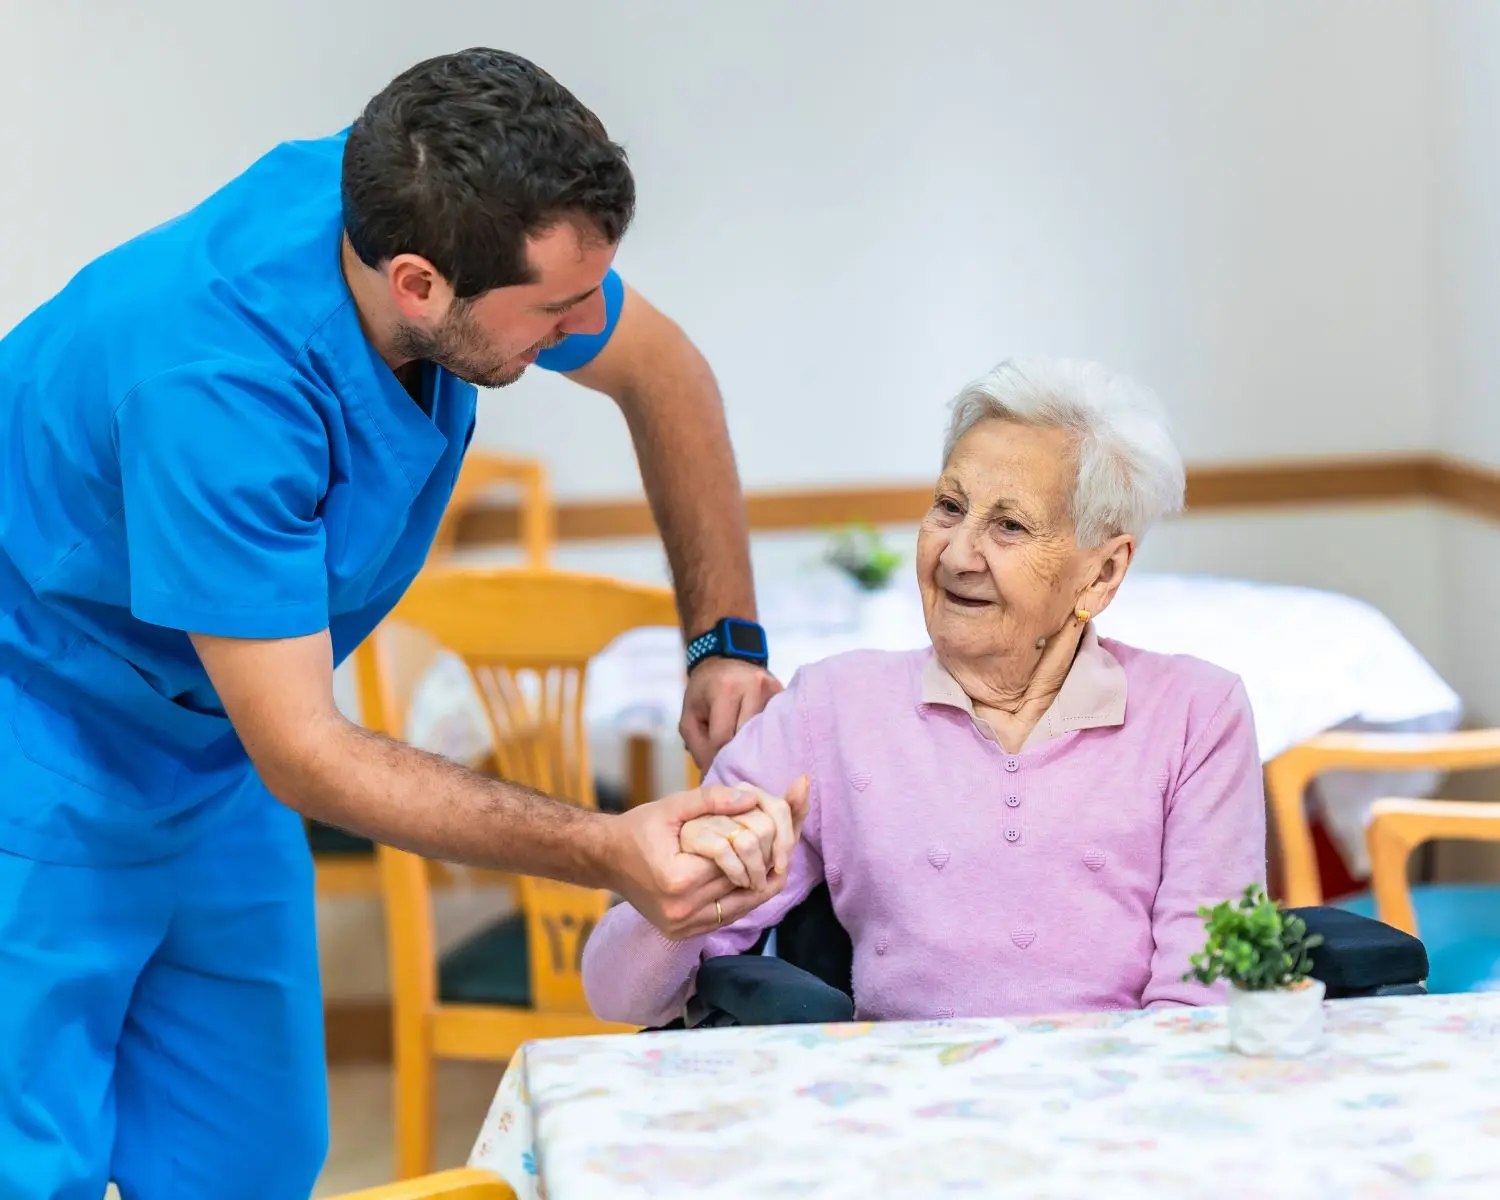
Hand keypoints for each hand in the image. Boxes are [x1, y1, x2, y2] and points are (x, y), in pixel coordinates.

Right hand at [602, 777, 809, 939]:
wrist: (606, 858)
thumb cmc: (638, 829)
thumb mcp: (672, 806)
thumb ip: (712, 799)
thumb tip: (751, 799)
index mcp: (679, 879)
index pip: (737, 860)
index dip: (755, 840)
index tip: (765, 825)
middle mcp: (682, 911)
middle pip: (742, 884)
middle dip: (761, 860)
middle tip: (775, 840)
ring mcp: (683, 928)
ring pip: (741, 906)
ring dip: (758, 882)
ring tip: (767, 857)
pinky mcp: (684, 935)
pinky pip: (727, 917)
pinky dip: (742, 898)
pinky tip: (748, 877)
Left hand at [680, 657, 782, 769]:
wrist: (725, 660)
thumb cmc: (703, 691)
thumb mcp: (690, 718)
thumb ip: (699, 748)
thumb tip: (713, 781)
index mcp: (726, 689)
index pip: (724, 738)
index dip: (717, 763)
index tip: (715, 780)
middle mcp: (755, 686)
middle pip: (748, 738)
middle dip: (737, 760)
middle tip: (731, 778)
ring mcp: (775, 690)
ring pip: (765, 736)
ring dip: (754, 753)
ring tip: (746, 767)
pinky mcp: (784, 697)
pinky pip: (776, 728)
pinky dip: (766, 742)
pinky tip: (761, 753)